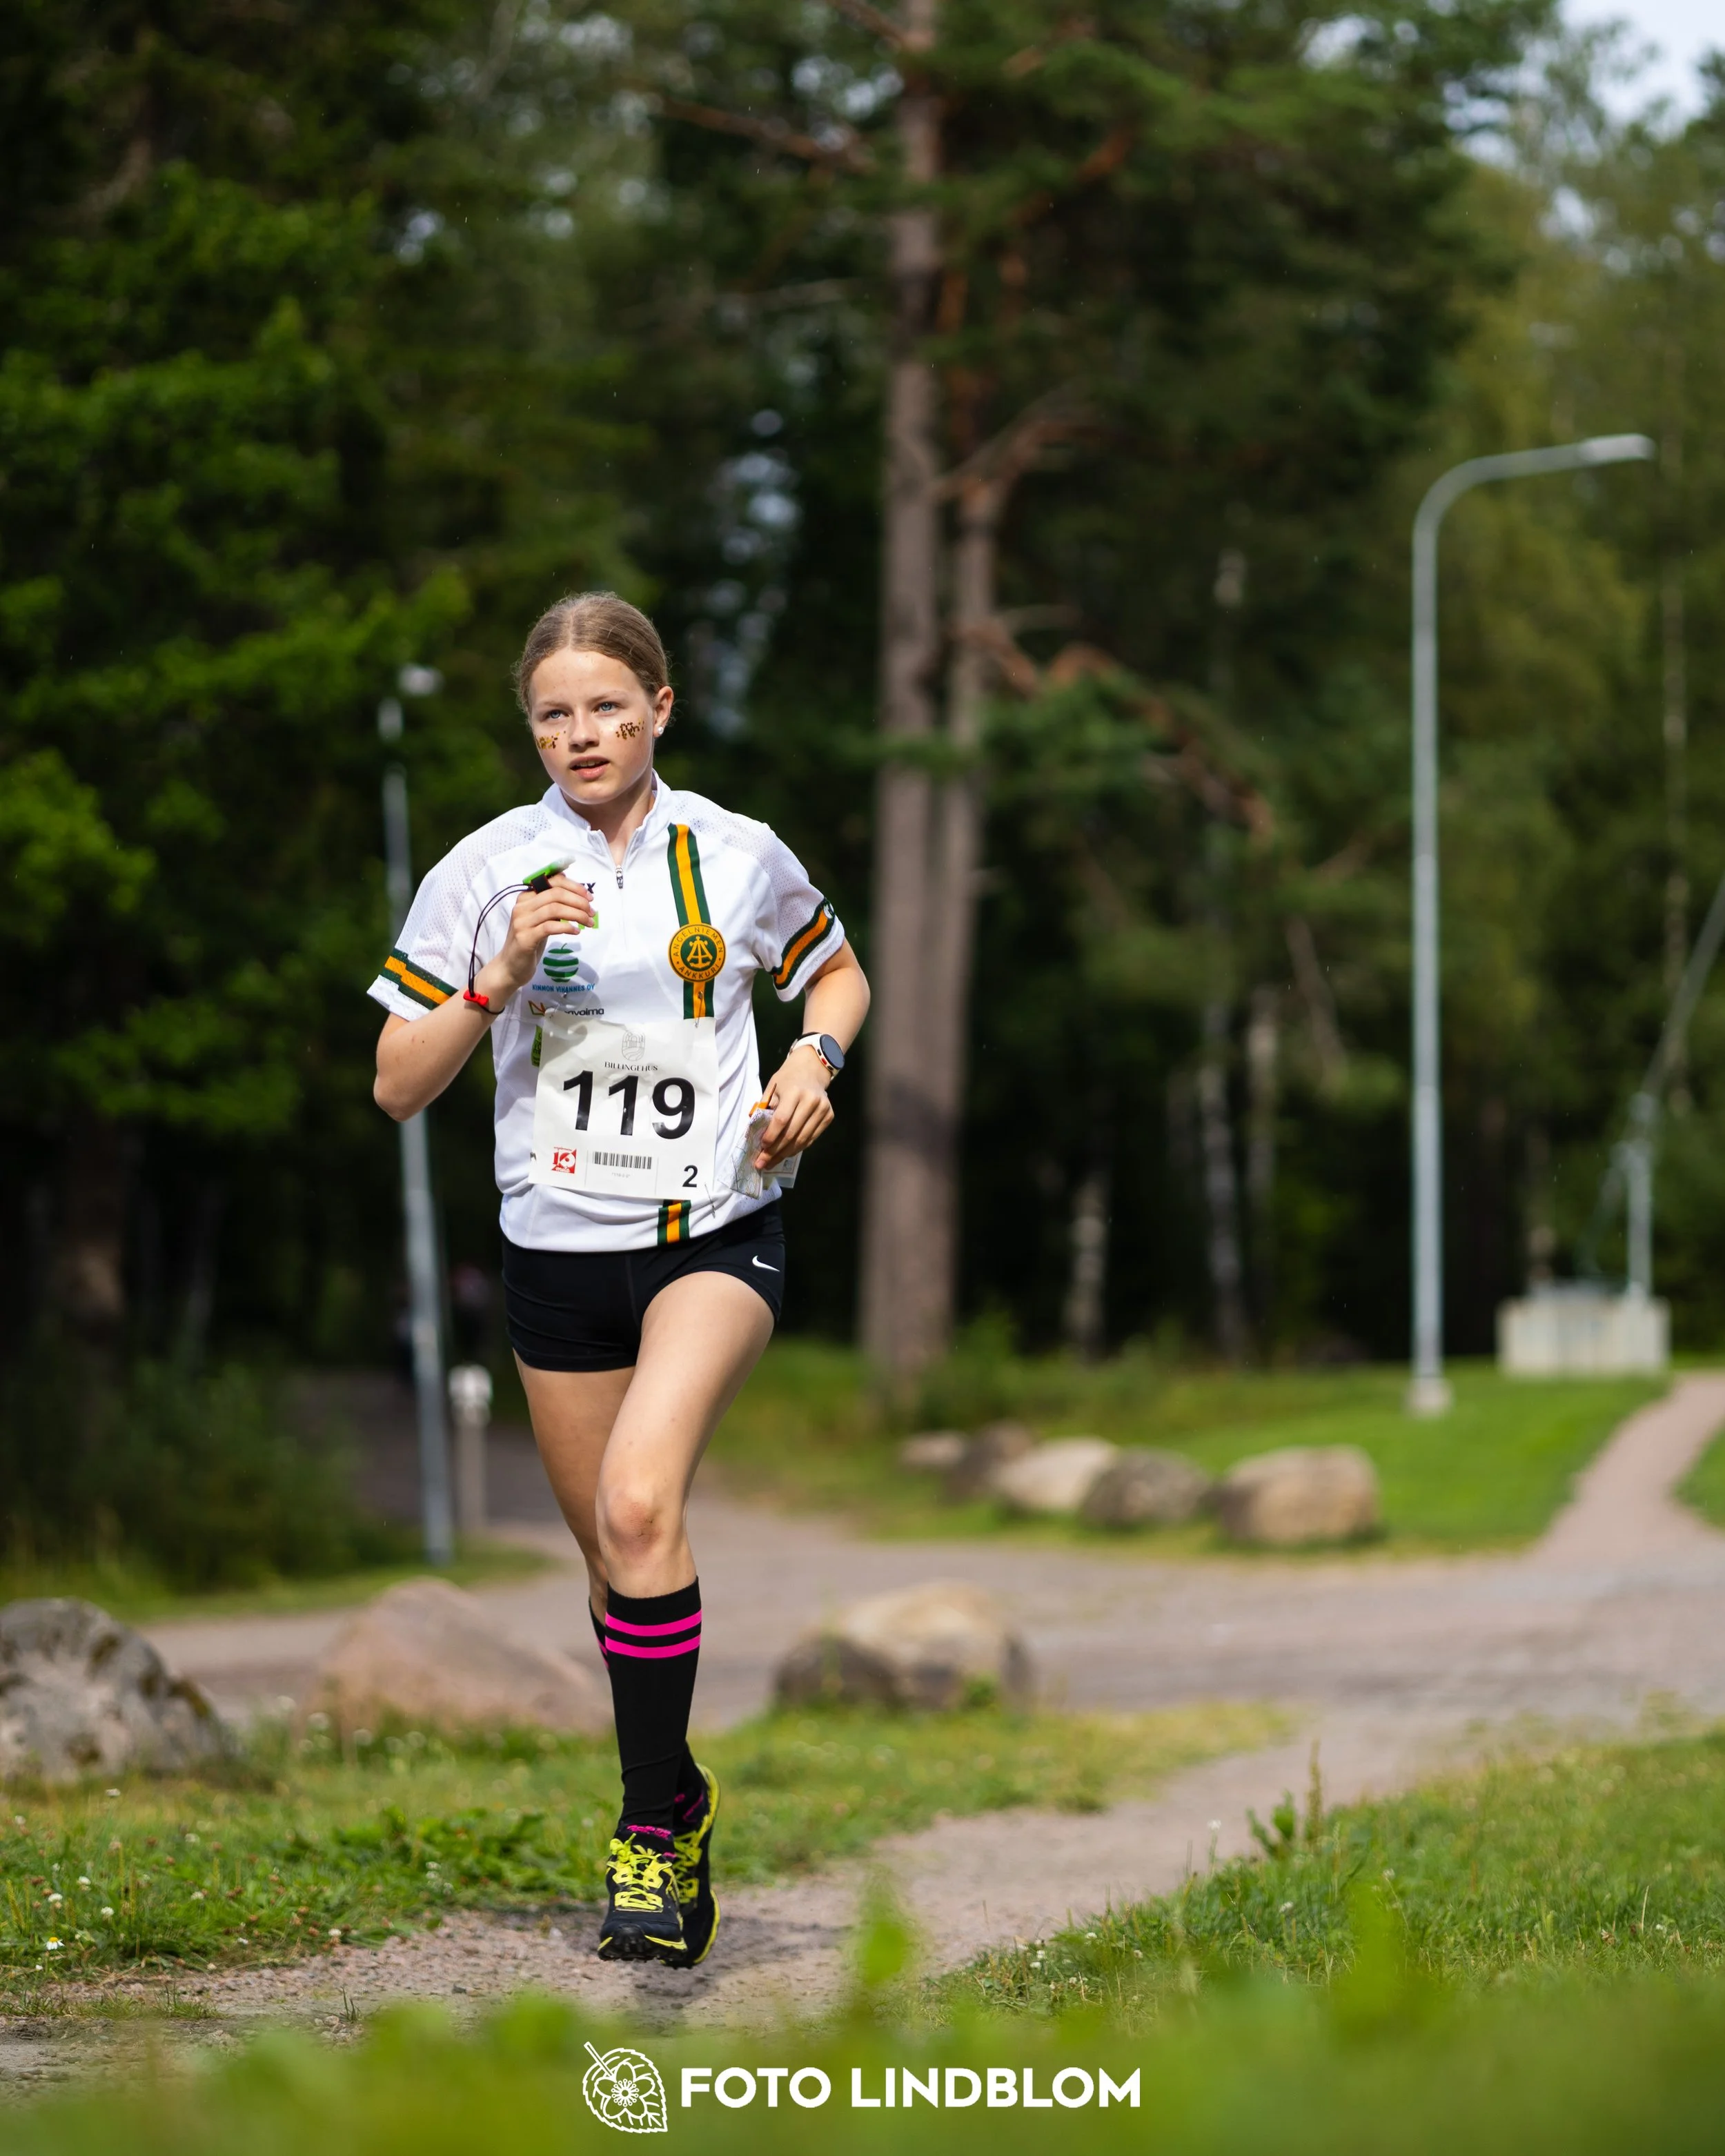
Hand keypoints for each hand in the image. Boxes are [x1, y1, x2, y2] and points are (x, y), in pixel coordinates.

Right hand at [479, 874, 597, 998]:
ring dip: (576, 914)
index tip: (589, 898)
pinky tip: (576, 932)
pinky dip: (567, 927)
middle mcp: (522, 906)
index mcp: (526, 897)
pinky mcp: (524, 938)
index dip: (574, 887)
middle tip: (592, 912)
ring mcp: (521, 922)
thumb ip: (554, 906)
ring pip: (554, 909)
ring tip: (588, 922)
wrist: (511, 966)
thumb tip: (579, 895)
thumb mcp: (542, 919)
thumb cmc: (530, 940)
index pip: (553, 882)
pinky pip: (550, 927)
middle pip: (555, 894)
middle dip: (579, 901)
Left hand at [755, 1045, 833, 1167]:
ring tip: (772, 1162)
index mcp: (794, 1091)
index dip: (771, 1136)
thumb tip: (756, 1135)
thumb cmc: (787, 1080)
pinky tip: (786, 1153)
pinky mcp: (829, 1116)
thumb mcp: (772, 1089)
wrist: (811, 1070)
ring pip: (802, 1139)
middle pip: (792, 1133)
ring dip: (785, 1154)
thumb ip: (766, 1109)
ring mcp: (823, 1109)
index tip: (761, 1148)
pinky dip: (798, 1148)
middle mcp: (811, 1100)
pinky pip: (811, 1138)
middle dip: (775, 1151)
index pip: (782, 1119)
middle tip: (763, 1163)